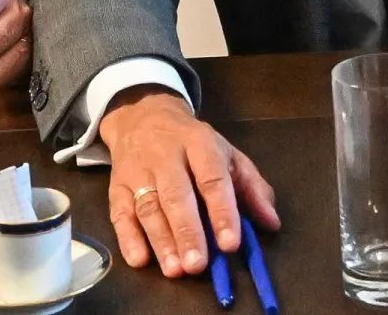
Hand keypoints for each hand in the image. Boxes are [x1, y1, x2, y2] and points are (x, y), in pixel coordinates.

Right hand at [99, 87, 278, 277]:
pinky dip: (127, 238)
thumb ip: (252, 188)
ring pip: (148, 206)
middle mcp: (165, 155)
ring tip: (175, 270)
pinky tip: (139, 259)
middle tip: (197, 265)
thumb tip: (271, 223)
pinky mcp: (116, 185)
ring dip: (160, 240)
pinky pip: (120, 212)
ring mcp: (137, 170)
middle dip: (187, 231)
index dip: (222, 211)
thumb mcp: (227, 155)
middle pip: (176, 194)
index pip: (212, 178)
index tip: (231, 243)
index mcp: (199, 143)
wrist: (143, 116)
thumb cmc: (193, 144)